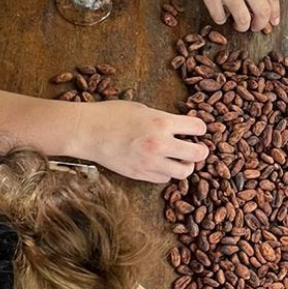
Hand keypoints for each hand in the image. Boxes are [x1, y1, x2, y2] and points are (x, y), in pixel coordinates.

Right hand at [82, 101, 208, 183]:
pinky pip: (164, 179)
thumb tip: (179, 127)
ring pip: (184, 171)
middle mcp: (160, 144)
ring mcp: (150, 162)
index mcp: (162, 122)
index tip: (197, 129)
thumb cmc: (111, 115)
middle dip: (200, 150)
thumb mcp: (142, 109)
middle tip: (196, 148)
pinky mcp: (140, 175)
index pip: (198, 127)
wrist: (87, 132)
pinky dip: (166, 173)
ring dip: (185, 165)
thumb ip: (163, 118)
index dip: (200, 128)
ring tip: (179, 159)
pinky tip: (161, 164)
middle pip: (197, 154)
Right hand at [172, 0, 280, 32]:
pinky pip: (220, 17)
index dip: (274, 13)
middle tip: (256, 27)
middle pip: (262, 12)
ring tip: (239, 25)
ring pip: (243, 19)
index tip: (273, 21)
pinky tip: (221, 15)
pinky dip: (221, 19)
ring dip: (242, 26)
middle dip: (260, 24)